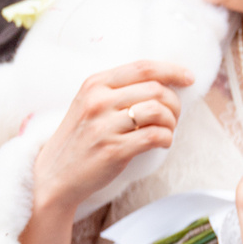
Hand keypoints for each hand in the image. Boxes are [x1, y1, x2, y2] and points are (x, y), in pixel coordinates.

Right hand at [32, 62, 191, 219]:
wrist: (54, 176)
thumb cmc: (78, 140)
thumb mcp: (89, 105)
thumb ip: (117, 92)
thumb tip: (161, 84)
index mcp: (95, 84)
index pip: (143, 67)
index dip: (172, 70)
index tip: (188, 78)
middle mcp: (99, 101)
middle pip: (155, 89)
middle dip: (174, 103)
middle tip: (173, 117)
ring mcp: (105, 125)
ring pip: (158, 111)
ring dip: (171, 122)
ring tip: (167, 131)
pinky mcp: (114, 150)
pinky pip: (155, 136)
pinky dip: (166, 139)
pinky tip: (162, 143)